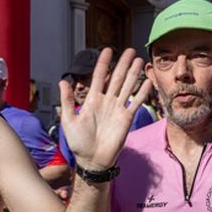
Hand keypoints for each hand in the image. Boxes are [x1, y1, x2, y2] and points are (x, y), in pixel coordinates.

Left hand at [59, 47, 151, 171]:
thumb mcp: (68, 121)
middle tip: (130, 50)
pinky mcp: (126, 119)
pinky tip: (148, 82)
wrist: (92, 161)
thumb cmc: (78, 143)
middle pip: (117, 78)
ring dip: (134, 74)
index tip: (108, 50)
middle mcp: (106, 102)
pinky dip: (142, 93)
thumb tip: (63, 81)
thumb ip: (67, 101)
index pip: (100, 77)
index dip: (104, 63)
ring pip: (127, 87)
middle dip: (123, 64)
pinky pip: (136, 103)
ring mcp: (117, 109)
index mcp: (92, 100)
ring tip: (140, 60)